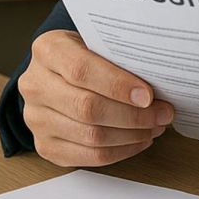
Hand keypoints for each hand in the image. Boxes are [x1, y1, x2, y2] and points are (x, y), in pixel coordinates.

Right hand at [17, 30, 174, 166]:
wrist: (55, 73)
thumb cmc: (84, 55)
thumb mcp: (96, 42)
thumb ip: (118, 57)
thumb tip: (160, 80)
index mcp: (48, 51)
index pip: (81, 70)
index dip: (118, 85)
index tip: (148, 95)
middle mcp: (35, 85)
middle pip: (87, 108)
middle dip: (134, 115)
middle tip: (163, 113)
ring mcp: (36, 119)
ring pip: (91, 136)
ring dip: (132, 135)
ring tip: (155, 126)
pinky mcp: (45, 145)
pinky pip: (89, 156)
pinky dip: (122, 151)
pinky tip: (139, 139)